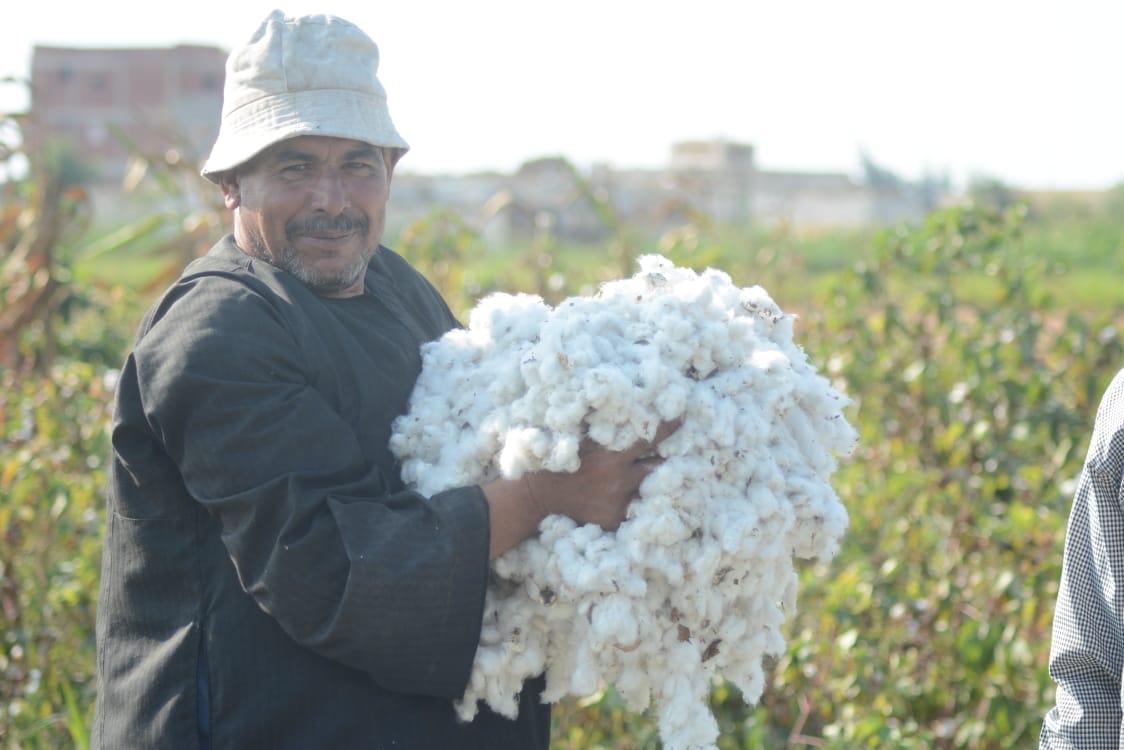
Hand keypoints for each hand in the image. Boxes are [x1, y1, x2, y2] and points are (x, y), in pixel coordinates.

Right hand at [525, 418, 680, 529]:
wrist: (538, 495)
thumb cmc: (559, 460)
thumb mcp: (582, 437)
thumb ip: (606, 427)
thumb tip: (630, 404)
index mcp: (612, 454)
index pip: (650, 437)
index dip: (670, 426)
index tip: (683, 416)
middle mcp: (620, 479)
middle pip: (659, 467)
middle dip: (669, 460)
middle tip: (682, 452)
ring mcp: (618, 502)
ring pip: (649, 489)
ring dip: (654, 481)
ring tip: (663, 475)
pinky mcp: (614, 518)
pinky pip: (633, 508)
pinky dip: (632, 500)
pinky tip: (628, 495)